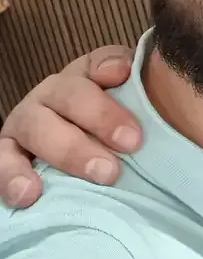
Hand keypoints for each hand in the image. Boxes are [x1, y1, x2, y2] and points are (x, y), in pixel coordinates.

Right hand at [0, 45, 139, 207]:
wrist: (80, 144)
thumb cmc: (112, 121)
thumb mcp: (127, 97)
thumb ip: (130, 81)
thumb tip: (121, 70)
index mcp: (83, 75)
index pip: (96, 63)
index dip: (109, 68)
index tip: (124, 76)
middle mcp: (50, 94)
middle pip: (70, 96)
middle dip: (101, 118)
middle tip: (133, 144)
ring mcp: (25, 123)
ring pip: (38, 129)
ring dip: (70, 152)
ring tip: (100, 174)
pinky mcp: (6, 154)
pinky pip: (2, 164)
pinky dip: (13, 178)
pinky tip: (29, 195)